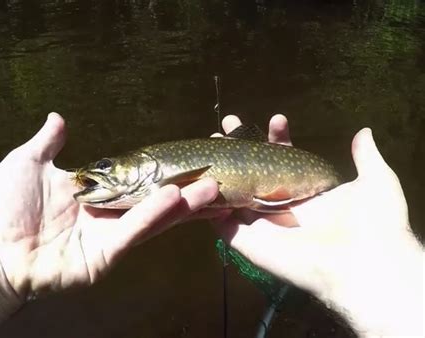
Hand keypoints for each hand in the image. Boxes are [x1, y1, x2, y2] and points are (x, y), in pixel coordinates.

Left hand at [0, 113, 218, 332]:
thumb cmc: (4, 205)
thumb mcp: (28, 162)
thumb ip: (49, 142)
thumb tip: (58, 117)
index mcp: (96, 195)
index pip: (136, 182)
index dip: (161, 174)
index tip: (188, 163)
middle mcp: (108, 216)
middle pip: (153, 201)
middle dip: (184, 190)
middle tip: (214, 177)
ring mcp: (109, 237)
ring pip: (152, 218)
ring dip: (181, 204)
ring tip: (210, 189)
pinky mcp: (105, 256)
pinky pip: (133, 233)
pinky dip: (153, 217)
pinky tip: (174, 200)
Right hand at [214, 115, 422, 336]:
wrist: (364, 267)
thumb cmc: (374, 223)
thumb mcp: (377, 182)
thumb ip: (367, 156)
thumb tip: (365, 131)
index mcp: (308, 191)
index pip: (287, 159)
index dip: (278, 139)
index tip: (277, 119)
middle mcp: (283, 206)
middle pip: (255, 172)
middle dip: (241, 148)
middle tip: (228, 124)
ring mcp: (263, 224)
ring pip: (235, 193)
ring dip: (221, 171)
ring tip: (209, 144)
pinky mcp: (247, 242)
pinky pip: (222, 223)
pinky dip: (208, 206)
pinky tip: (198, 180)